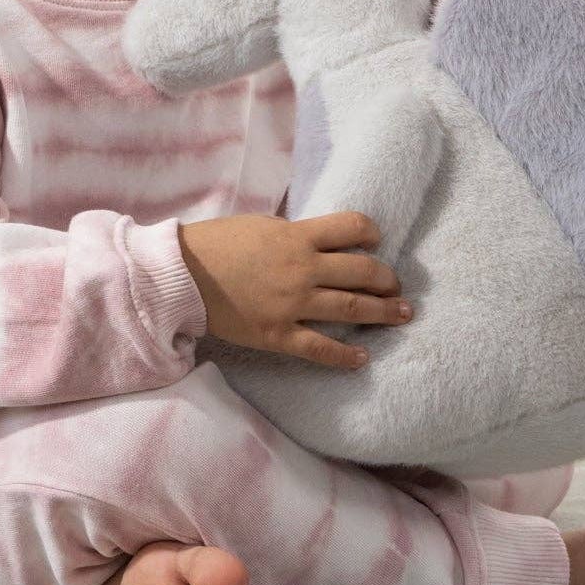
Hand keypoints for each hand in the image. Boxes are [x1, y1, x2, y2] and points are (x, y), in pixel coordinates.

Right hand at [178, 210, 411, 370]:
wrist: (182, 275)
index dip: (371, 233)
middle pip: (362, 271)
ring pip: (350, 307)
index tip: (377, 242)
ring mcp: (292, 303)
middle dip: (387, 279)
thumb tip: (319, 242)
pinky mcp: (277, 334)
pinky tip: (362, 359)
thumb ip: (294, 235)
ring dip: (382, 312)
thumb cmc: (217, 243)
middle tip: (398, 288)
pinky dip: (344, 355)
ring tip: (402, 315)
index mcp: (298, 236)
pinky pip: (319, 348)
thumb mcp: (262, 225)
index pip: (352, 227)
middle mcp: (303, 268)